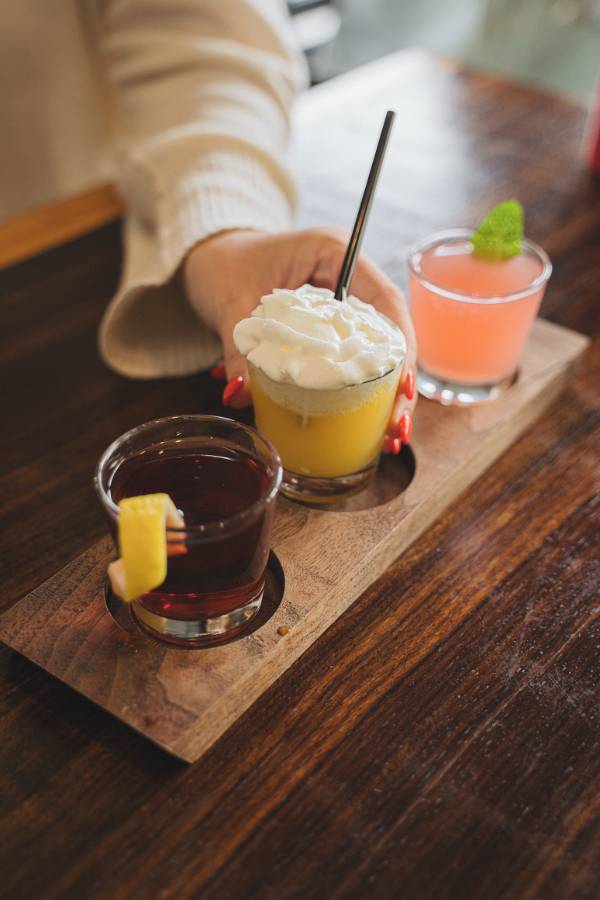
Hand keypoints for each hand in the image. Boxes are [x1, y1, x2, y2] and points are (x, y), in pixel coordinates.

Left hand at [183, 227, 416, 444]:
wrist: (208, 258)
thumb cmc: (224, 264)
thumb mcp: (230, 303)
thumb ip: (238, 351)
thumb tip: (240, 395)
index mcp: (334, 253)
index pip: (385, 301)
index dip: (402, 347)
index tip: (404, 388)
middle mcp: (348, 279)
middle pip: (390, 334)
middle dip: (399, 384)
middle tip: (398, 428)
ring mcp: (343, 307)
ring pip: (378, 353)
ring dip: (386, 395)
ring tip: (390, 438)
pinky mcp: (331, 330)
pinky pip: (354, 361)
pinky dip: (361, 393)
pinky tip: (370, 426)